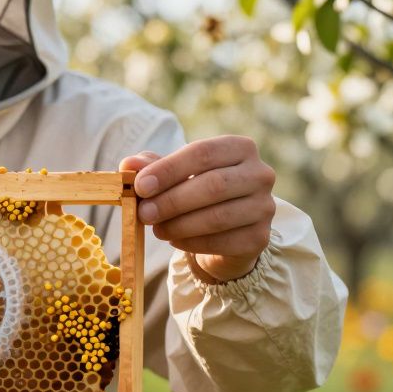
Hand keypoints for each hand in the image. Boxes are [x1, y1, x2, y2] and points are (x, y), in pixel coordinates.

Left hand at [119, 135, 275, 282]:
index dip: (168, 170)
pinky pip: (222, 242)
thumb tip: (128, 164)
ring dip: (179, 225)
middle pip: (213, 185)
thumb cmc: (195, 192)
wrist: (225, 231)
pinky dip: (192, 242)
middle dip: (171, 201)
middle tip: (143, 213)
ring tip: (156, 229)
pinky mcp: (260, 238)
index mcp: (240, 148)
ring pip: (218, 217)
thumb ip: (151, 167)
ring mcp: (264, 207)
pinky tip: (174, 240)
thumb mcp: (173, 175)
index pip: (202, 153)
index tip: (140, 187)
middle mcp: (260, 174)